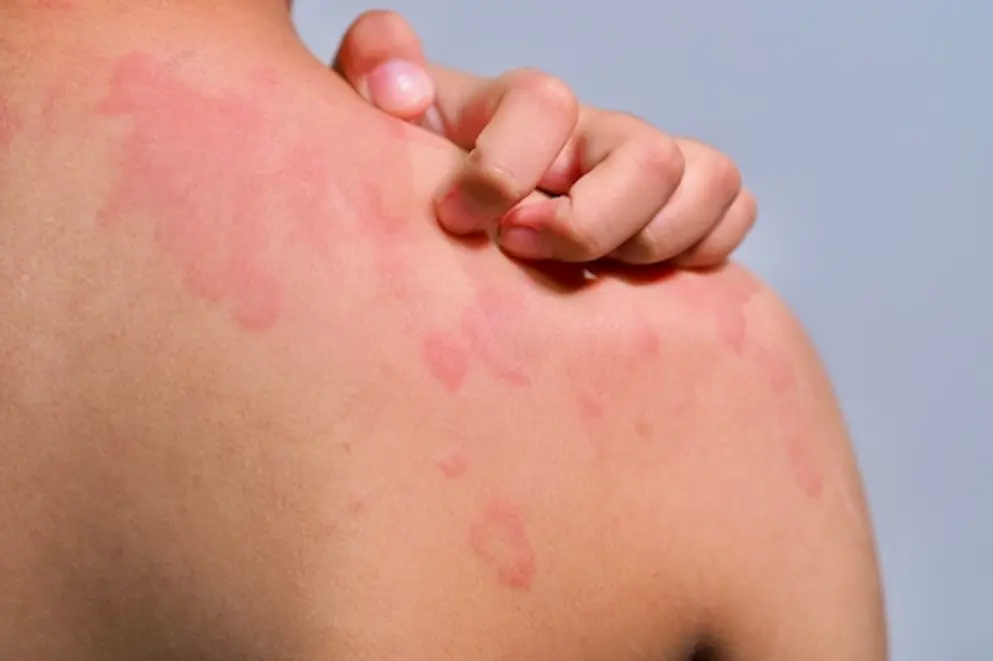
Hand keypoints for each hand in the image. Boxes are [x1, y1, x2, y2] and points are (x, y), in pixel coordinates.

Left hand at [333, 11, 756, 266]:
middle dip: (588, 223)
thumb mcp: (375, 139)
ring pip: (707, 177)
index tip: (458, 219)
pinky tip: (630, 279)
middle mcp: (592, 135)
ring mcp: (642, 172)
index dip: (503, 168)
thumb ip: (373, 81)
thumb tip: (403, 92)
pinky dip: (699, 248)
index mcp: (518, 111)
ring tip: (586, 278)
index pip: (543, 100)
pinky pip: (733, 213)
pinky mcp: (680, 214)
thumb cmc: (417, 191)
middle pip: (648, 152)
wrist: (461, 238)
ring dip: (646, 243)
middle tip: (526, 254)